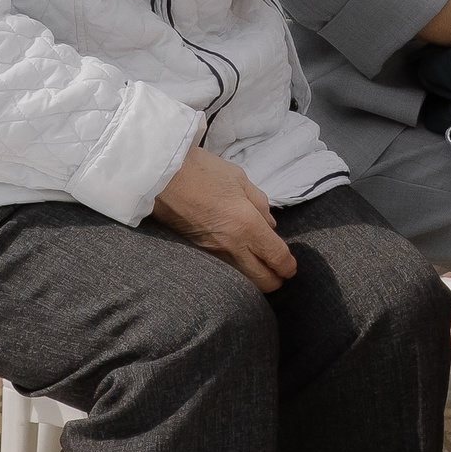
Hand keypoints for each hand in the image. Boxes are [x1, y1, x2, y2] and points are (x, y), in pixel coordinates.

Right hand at [153, 145, 294, 291]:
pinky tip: (235, 258)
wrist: (159, 175)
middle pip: (263, 281)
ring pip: (242, 281)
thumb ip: (259, 202)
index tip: (291, 266)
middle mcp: (232, 246)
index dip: (289, 267)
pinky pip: (224, 270)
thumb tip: (269, 224)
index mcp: (247, 225)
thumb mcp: (239, 178)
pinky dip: (235, 271)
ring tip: (257, 265)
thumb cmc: (201, 170)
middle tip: (278, 270)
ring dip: (254, 278)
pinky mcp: (197, 253)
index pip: (278, 258)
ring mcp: (212, 253)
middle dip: (276, 280)